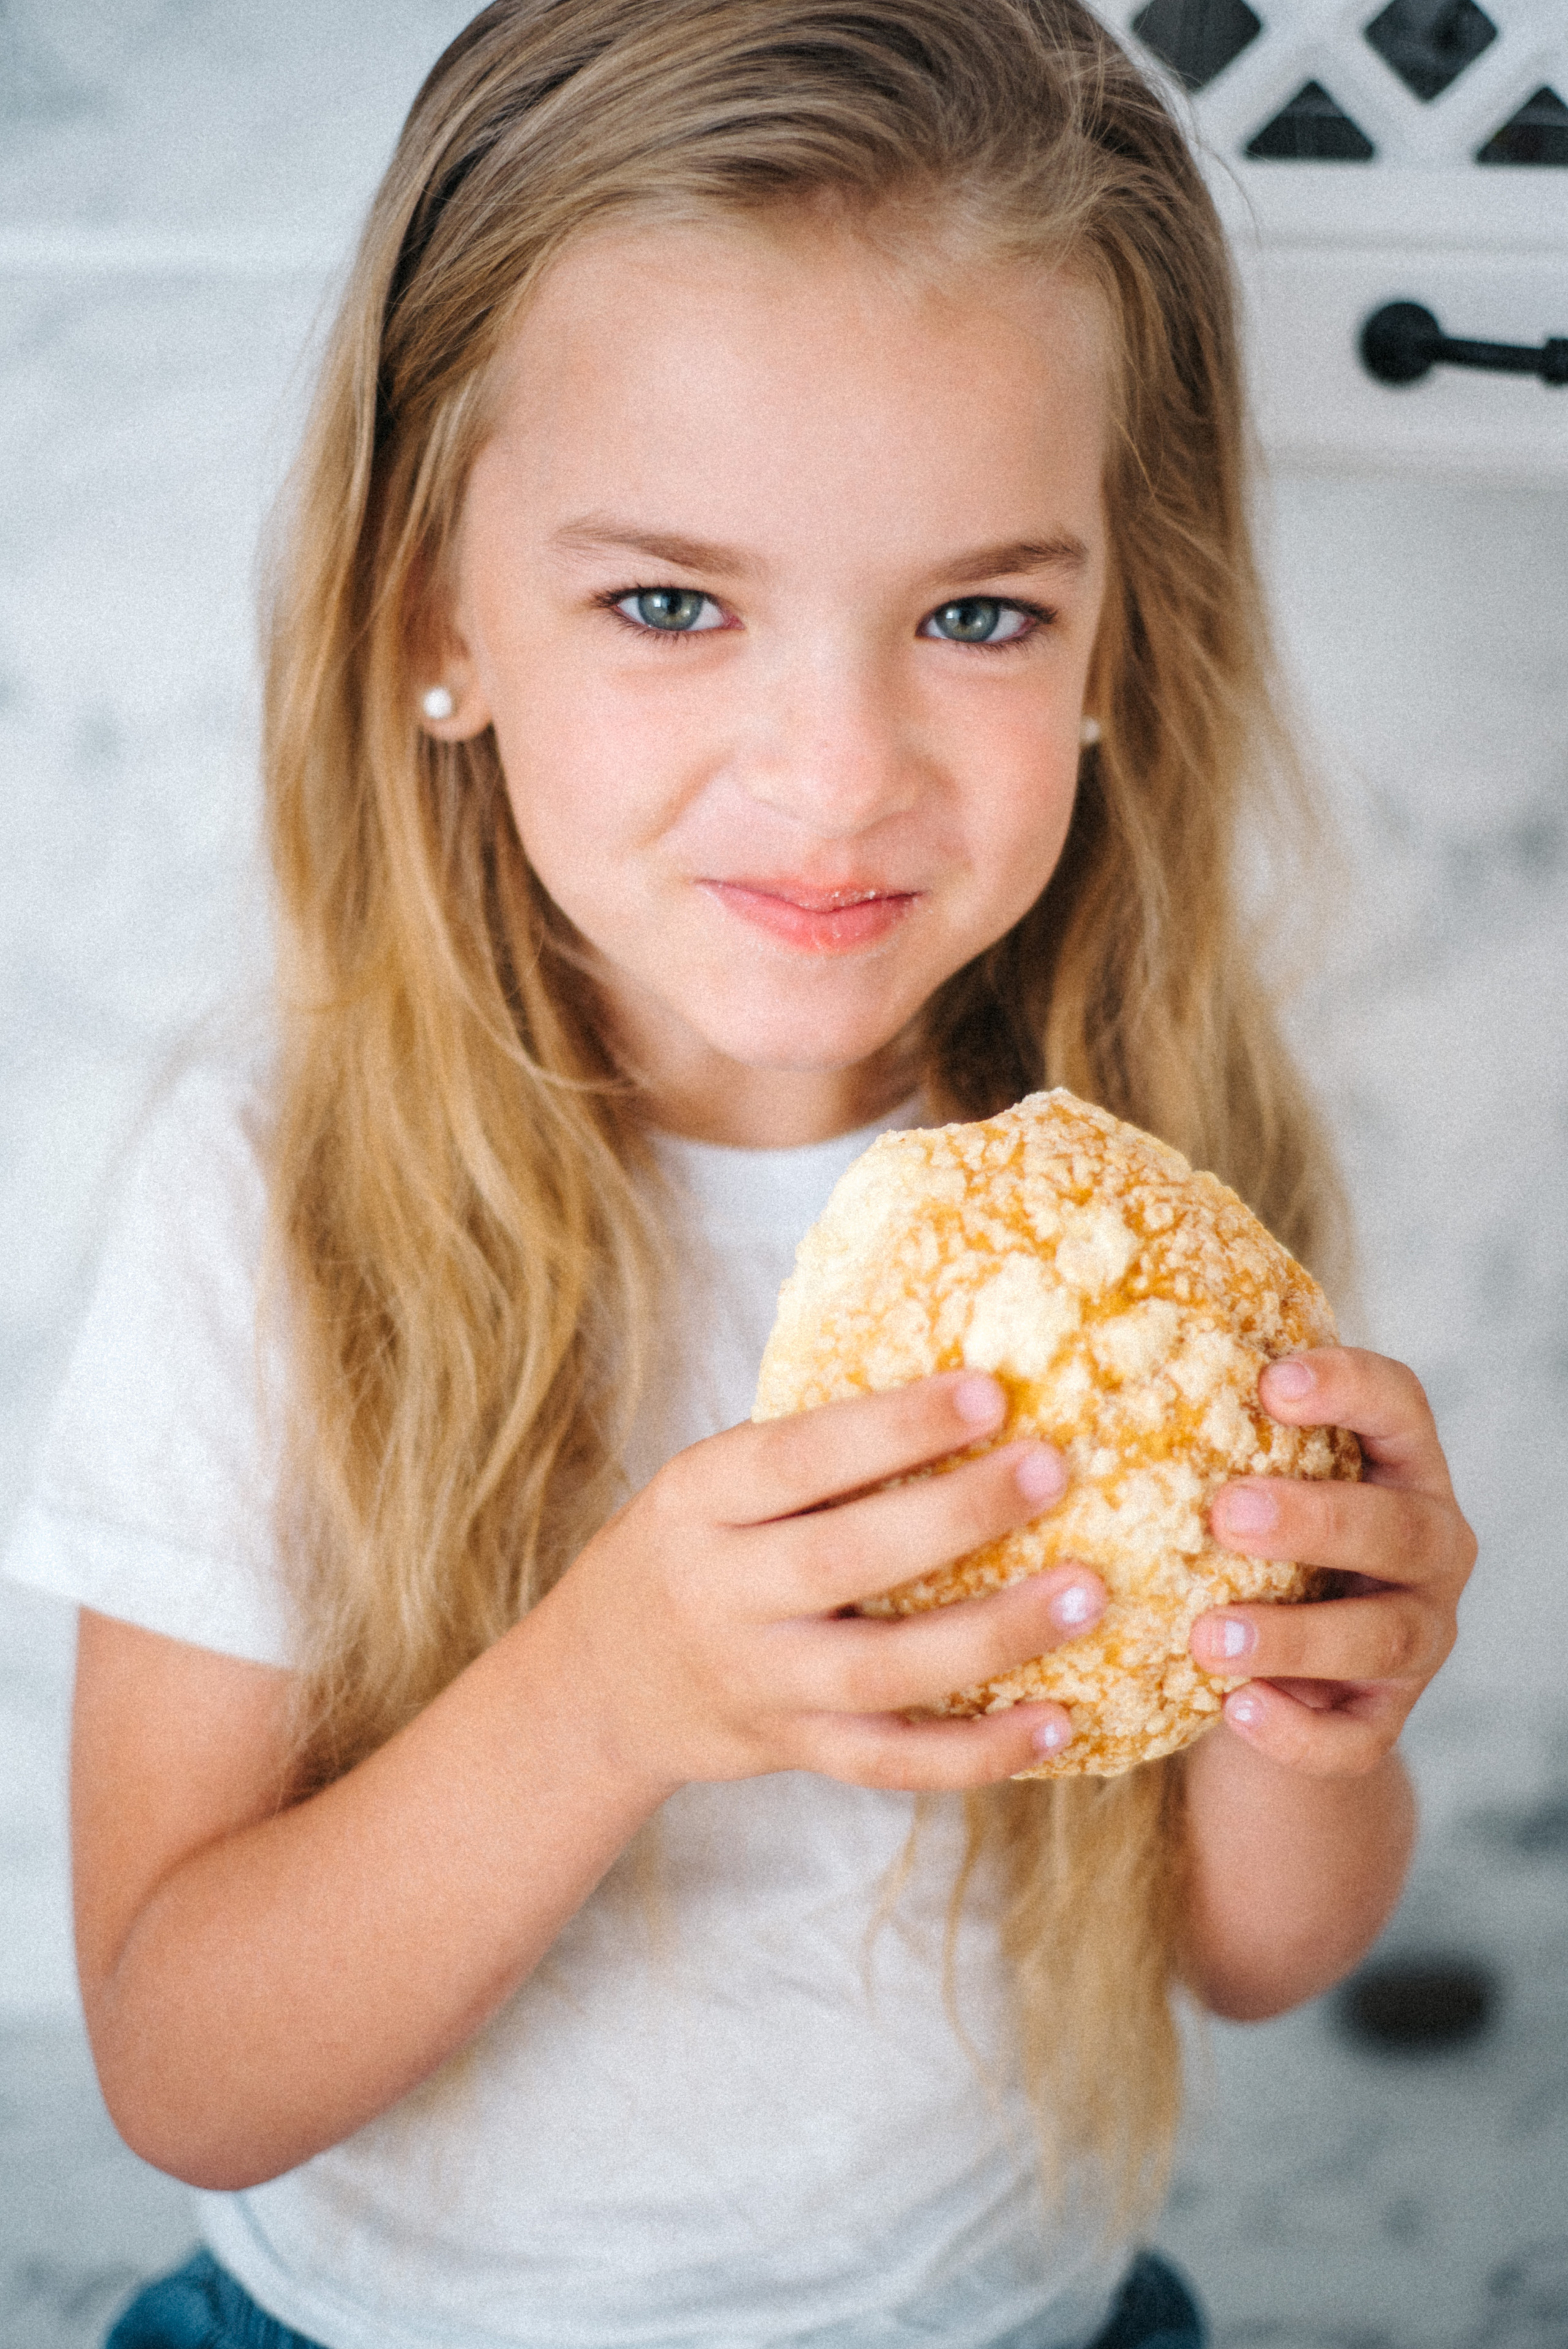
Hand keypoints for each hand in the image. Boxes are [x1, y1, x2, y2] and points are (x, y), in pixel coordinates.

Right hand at [540, 1371, 1105, 1798]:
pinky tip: (1058, 1722)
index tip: (990, 1390)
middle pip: (847, 1559)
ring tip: (1088, 1595)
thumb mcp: (714, 1484)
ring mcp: (759, 1683)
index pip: (800, 1456)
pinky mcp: (795, 1749)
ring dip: (993, 1635)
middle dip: (959, 1514)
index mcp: (698, 1500)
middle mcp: (720, 1592)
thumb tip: (973, 1388)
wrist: (599, 1684)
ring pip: (882, 1671)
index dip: (895, 1427)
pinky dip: (978, 1752)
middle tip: (1054, 1469)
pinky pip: (892, 1761)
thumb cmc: (693, 1548)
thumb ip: (813, 1455)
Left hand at [1189, 1347, 1475, 1775]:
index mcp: (1398, 1466)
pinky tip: (1236, 1709)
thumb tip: (1050, 1367)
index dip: (1348, 1387)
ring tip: (1207, 1636)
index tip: (1271, 1383)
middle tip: (1226, 1513)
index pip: (1398, 1404)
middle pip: (1398, 1526)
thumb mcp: (1237, 1482)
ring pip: (1382, 1637)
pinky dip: (1297, 1729)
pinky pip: (1356, 1736)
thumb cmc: (1240, 1547)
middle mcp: (1428, 1548)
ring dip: (1295, 1635)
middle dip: (1315, 1519)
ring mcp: (1418, 1639)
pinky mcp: (1385, 1720)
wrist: (1269, 1680)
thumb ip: (1198, 1433)